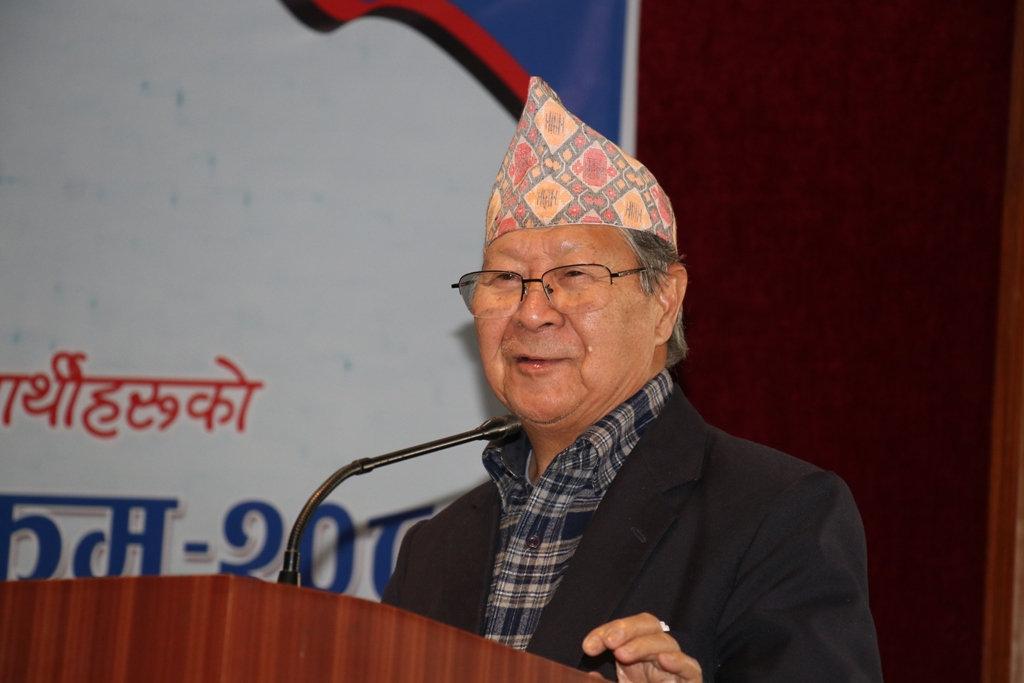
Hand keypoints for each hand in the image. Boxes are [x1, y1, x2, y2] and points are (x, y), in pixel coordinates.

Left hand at [582, 613, 701, 682]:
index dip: (604, 633)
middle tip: (608, 642)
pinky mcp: (691, 681)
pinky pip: (691, 668)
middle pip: (648, 626)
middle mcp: (656, 656)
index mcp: (636, 655)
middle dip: (626, 628)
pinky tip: (664, 659)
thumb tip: (591, 672)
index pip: (623, 630)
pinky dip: (679, 662)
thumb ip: (603, 681)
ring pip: (666, 642)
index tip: (588, 647)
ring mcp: (675, 669)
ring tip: (622, 654)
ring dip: (643, 644)